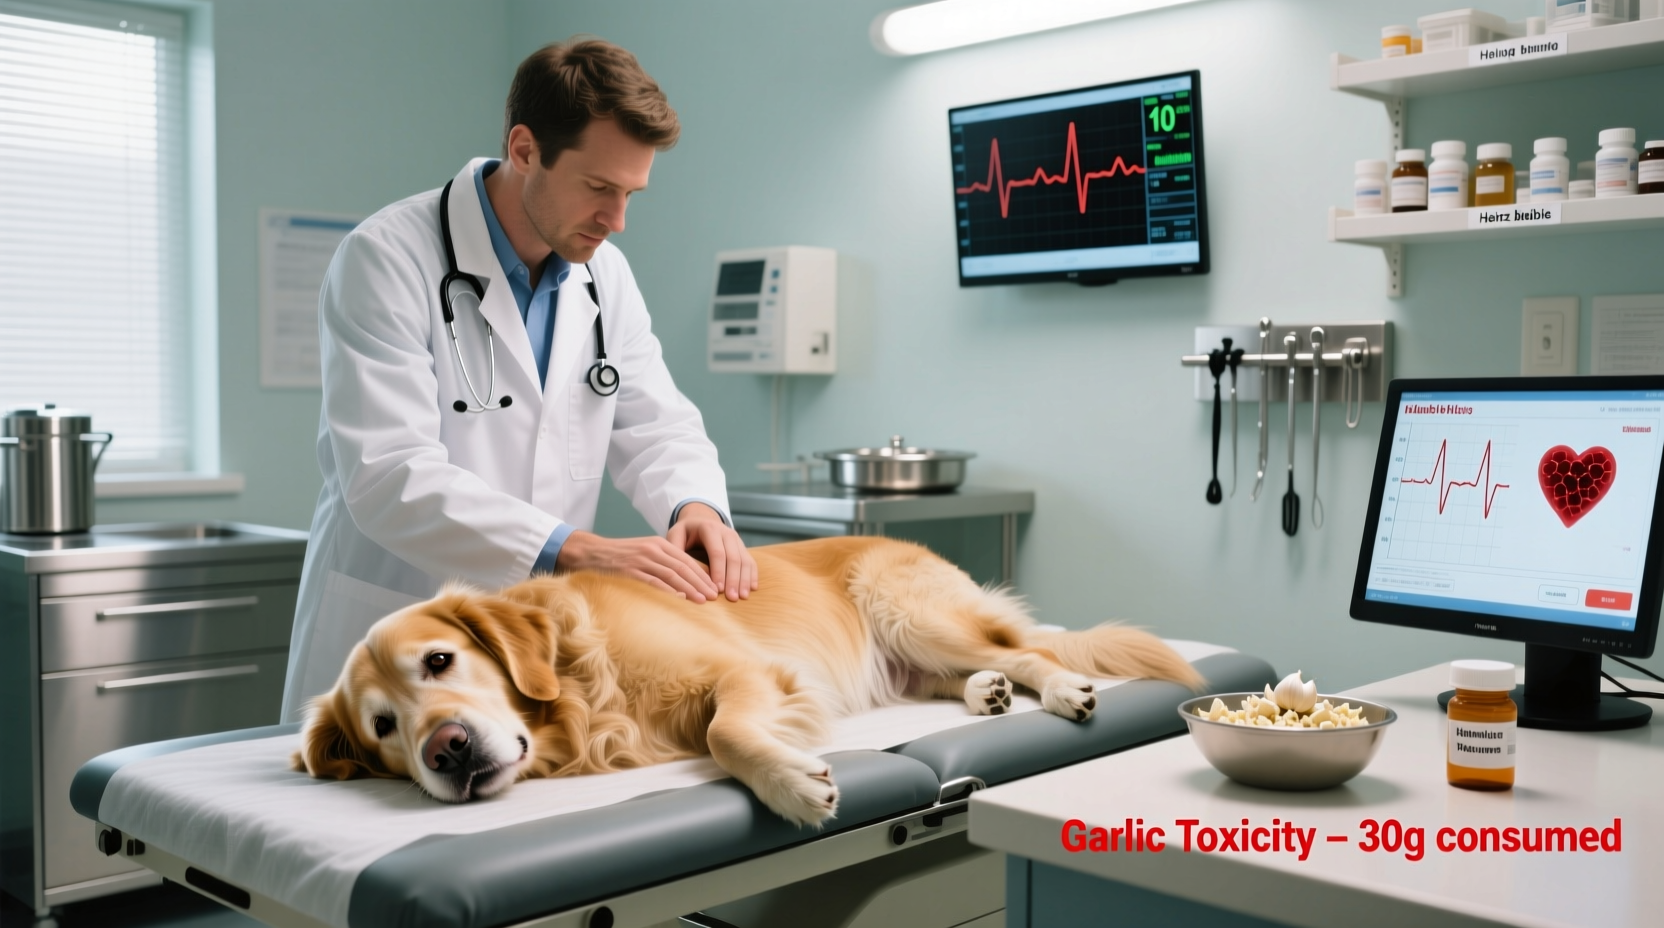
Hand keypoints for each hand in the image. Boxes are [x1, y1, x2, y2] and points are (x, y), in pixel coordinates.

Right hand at [555, 530, 720, 602]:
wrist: (589, 552)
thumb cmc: (618, 557)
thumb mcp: (643, 553)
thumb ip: (662, 562)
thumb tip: (683, 581)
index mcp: (658, 544)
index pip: (687, 560)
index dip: (702, 575)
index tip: (714, 588)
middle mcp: (652, 549)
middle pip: (683, 567)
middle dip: (700, 583)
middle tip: (713, 597)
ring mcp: (641, 560)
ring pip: (671, 574)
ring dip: (689, 588)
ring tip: (702, 601)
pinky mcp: (629, 571)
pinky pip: (652, 581)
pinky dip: (667, 590)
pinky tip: (679, 598)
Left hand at [667, 503, 758, 601]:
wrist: (700, 520)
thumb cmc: (685, 532)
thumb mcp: (676, 534)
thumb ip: (674, 549)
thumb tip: (673, 569)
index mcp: (709, 529)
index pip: (717, 552)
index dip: (718, 572)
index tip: (718, 589)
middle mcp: (726, 532)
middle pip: (733, 558)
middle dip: (733, 579)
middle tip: (732, 598)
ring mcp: (737, 539)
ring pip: (744, 560)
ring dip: (744, 580)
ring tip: (743, 597)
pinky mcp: (742, 546)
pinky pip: (750, 561)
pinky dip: (752, 575)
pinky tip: (752, 588)